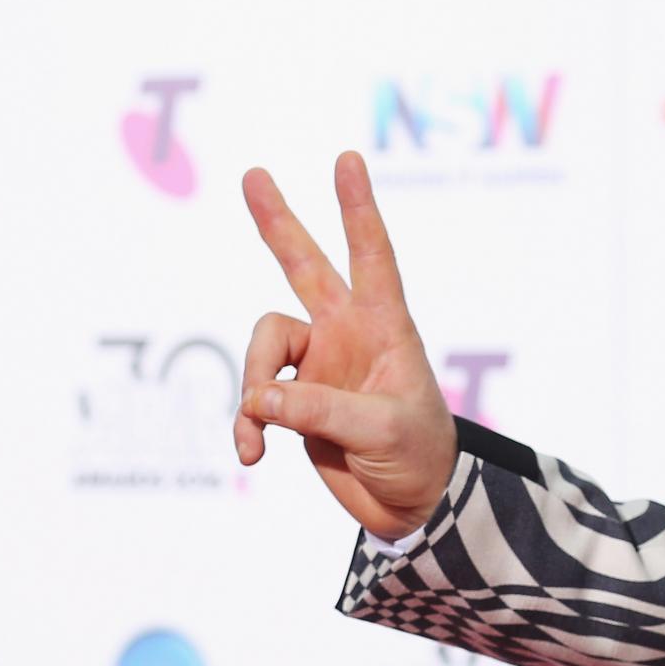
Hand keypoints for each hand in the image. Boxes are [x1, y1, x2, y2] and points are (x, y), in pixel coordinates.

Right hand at [233, 151, 457, 541]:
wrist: (412, 504)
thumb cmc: (418, 456)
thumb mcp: (382, 431)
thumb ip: (323, 410)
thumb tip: (260, 396)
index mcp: (386, 328)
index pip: (372, 257)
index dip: (358, 210)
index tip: (347, 160)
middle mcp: (348, 335)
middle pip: (305, 266)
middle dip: (279, 223)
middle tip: (254, 174)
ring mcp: (319, 365)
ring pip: (263, 347)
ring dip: (254, 387)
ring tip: (259, 432)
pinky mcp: (295, 401)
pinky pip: (254, 399)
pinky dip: (246, 425)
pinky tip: (250, 456)